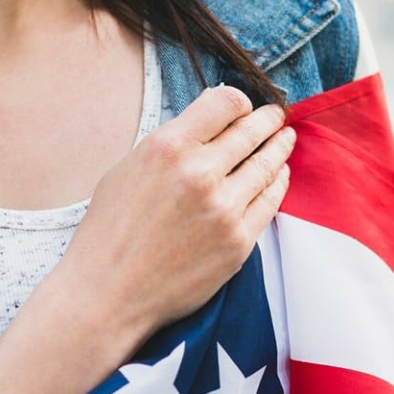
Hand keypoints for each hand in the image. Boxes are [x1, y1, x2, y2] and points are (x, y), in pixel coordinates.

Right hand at [58, 84, 293, 349]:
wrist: (108, 293)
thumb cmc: (110, 230)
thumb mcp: (128, 168)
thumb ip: (170, 143)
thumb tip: (207, 122)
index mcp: (168, 147)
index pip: (224, 102)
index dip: (238, 100)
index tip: (243, 105)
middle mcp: (200, 172)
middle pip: (251, 131)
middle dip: (267, 119)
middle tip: (276, 115)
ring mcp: (224, 209)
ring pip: (266, 166)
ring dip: (279, 148)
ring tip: (285, 139)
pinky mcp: (239, 241)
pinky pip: (269, 202)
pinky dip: (278, 183)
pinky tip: (279, 175)